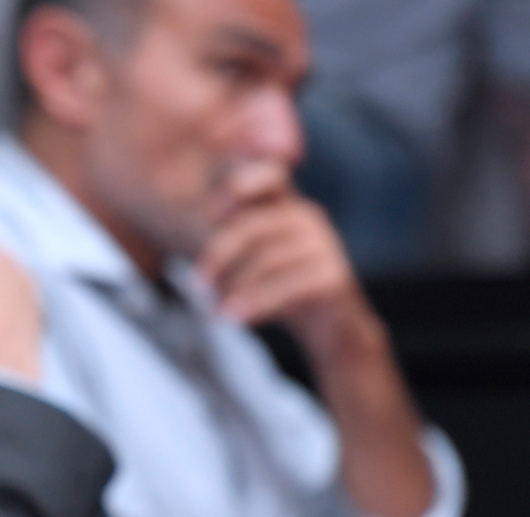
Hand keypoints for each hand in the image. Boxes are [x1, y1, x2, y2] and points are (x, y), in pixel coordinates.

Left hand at [197, 163, 378, 352]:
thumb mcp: (254, 260)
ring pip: (269, 260)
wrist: (333, 328)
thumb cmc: (282, 290)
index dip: (242, 182)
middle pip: (255, 225)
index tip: (213, 209)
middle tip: (198, 284)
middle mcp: (308, 218)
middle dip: (220, 253)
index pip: (270, 174)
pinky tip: (235, 318)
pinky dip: (257, 304)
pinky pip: (288, 286)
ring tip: (217, 312)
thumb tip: (196, 225)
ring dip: (237, 288)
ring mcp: (324, 246)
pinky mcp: (333, 277)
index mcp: (285, 207)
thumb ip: (230, 238)